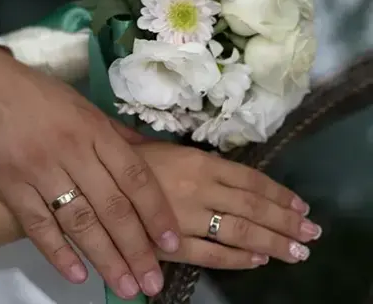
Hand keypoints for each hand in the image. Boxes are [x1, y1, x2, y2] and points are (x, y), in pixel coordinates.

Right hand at [0, 49, 179, 298]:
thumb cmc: (43, 96)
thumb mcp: (87, 107)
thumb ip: (119, 135)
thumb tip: (154, 153)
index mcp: (95, 131)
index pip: (134, 176)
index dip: (155, 210)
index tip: (172, 241)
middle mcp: (72, 153)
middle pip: (111, 207)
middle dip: (136, 248)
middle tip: (154, 283)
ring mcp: (39, 172)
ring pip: (78, 222)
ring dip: (105, 259)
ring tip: (126, 287)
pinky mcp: (11, 187)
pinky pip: (37, 226)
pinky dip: (58, 253)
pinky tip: (79, 276)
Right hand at [135, 143, 321, 268]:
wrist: (101, 180)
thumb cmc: (139, 160)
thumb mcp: (175, 152)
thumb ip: (207, 163)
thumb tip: (240, 178)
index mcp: (201, 163)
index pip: (251, 180)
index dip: (279, 194)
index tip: (301, 206)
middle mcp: (201, 189)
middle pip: (253, 207)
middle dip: (285, 222)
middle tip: (311, 234)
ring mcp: (188, 218)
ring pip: (239, 231)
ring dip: (271, 243)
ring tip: (296, 252)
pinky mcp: (173, 245)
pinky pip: (212, 254)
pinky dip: (238, 259)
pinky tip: (257, 261)